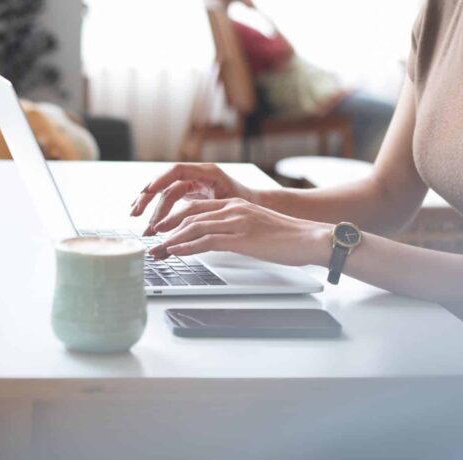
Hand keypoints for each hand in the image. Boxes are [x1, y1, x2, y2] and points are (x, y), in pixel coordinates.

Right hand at [130, 163, 257, 235]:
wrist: (256, 207)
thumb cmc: (248, 205)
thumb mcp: (231, 205)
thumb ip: (211, 208)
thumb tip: (191, 220)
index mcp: (207, 172)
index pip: (177, 170)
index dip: (161, 179)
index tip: (148, 191)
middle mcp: (196, 176)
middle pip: (165, 182)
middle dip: (148, 197)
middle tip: (136, 213)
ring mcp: (191, 185)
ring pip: (163, 194)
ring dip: (150, 208)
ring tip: (139, 220)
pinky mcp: (188, 195)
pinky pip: (168, 201)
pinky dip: (157, 212)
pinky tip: (149, 222)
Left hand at [150, 198, 333, 266]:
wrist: (310, 239)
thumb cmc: (288, 239)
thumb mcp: (257, 228)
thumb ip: (236, 231)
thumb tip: (218, 242)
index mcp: (235, 205)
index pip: (196, 207)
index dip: (174, 218)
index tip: (160, 229)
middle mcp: (233, 209)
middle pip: (189, 214)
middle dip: (166, 227)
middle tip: (151, 240)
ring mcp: (236, 222)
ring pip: (194, 227)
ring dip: (171, 240)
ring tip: (157, 251)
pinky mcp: (241, 237)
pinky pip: (206, 240)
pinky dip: (187, 246)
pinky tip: (175, 251)